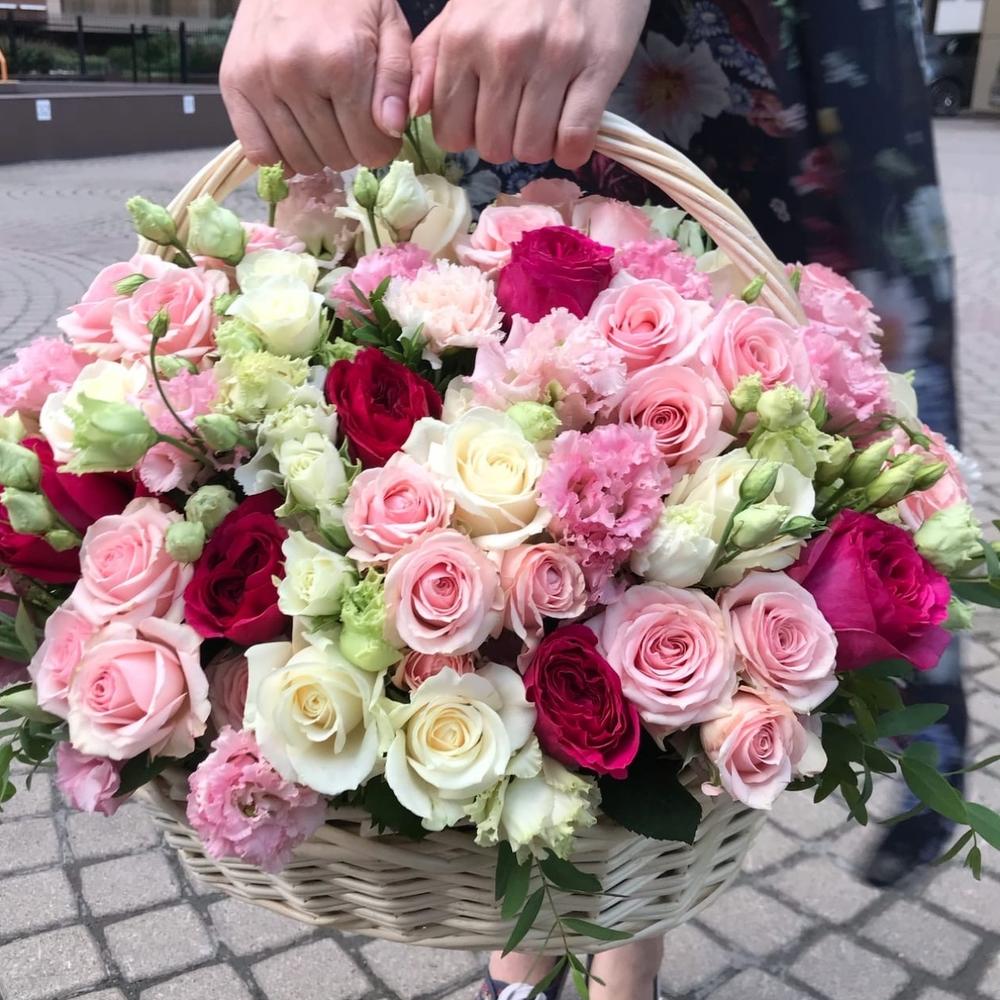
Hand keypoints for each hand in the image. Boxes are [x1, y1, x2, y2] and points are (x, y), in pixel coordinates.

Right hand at [220, 0, 411, 172]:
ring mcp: (261, 81)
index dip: (381, 147)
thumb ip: (397, 81)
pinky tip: (293, 134)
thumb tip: (391, 130)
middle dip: (350, 147)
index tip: (378, 131)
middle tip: (348, 121)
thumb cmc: (346, 0)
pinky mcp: (234, 85)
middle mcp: (296, 74)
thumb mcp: (389, 29)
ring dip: (318, 153)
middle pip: (336, 157)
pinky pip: (259, 153)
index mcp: (342, 61)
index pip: (369, 147)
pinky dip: (280, 155)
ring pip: (301, 161)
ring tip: (322, 122)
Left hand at [409, 0, 648, 168]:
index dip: (467, 136)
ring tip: (545, 119)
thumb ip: (430, 58)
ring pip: (532, 149)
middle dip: (504, 142)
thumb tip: (412, 109)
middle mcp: (505, 50)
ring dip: (539, 146)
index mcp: (463, 38)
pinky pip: (575, 140)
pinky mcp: (597, 67)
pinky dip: (572, 151)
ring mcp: (554, 59)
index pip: (451, 133)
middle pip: (493, 147)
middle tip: (517, 117)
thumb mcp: (461, 11)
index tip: (482, 120)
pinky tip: (571, 134)